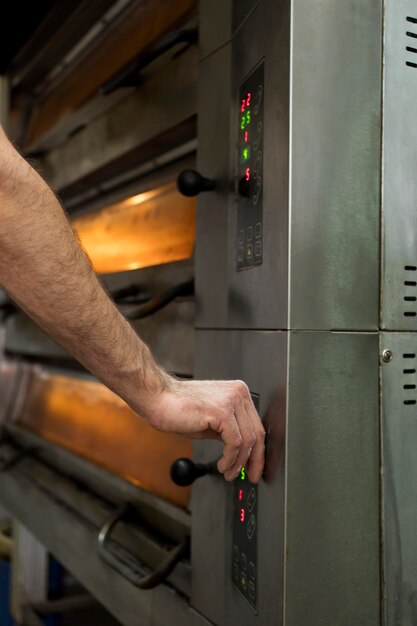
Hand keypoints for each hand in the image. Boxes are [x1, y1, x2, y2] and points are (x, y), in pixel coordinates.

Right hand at [143, 378, 264, 482]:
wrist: (159, 400)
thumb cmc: (180, 409)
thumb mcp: (213, 422)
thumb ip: (230, 431)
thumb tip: (243, 452)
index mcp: (238, 393)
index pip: (257, 425)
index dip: (258, 450)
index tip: (255, 466)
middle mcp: (238, 393)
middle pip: (257, 433)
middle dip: (255, 460)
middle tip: (251, 476)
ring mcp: (231, 400)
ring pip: (247, 440)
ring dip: (239, 463)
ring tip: (229, 473)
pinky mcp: (221, 411)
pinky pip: (235, 442)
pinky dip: (230, 459)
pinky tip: (222, 466)